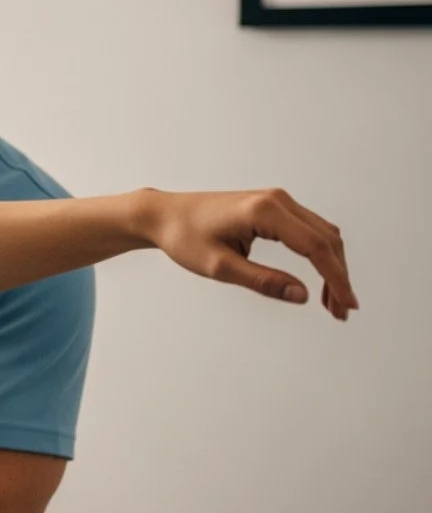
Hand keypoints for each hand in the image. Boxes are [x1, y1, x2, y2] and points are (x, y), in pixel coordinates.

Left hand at [137, 188, 356, 318]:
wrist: (164, 215)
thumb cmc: (184, 238)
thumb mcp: (219, 268)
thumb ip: (262, 281)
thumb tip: (303, 297)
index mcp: (265, 211)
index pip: (315, 247)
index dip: (336, 278)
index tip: (347, 306)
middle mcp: (277, 200)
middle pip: (326, 239)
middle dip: (339, 276)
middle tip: (341, 313)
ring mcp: (277, 200)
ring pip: (322, 234)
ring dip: (332, 266)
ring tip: (332, 303)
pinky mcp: (273, 206)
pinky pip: (308, 230)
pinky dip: (319, 254)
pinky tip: (320, 280)